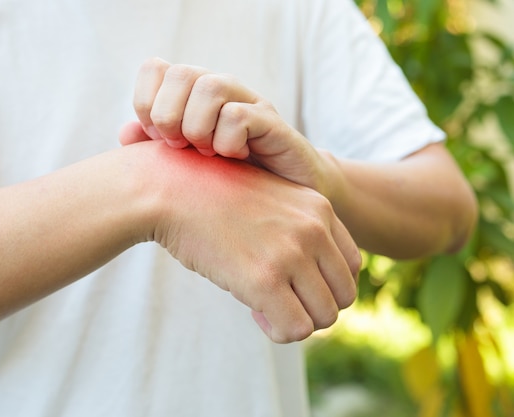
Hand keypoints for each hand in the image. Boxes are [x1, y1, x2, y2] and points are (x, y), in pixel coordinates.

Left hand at [120, 57, 340, 197]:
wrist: (284, 197)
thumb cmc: (229, 179)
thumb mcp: (186, 166)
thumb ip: (155, 148)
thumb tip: (126, 132)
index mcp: (193, 96)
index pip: (156, 69)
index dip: (147, 102)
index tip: (156, 138)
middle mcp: (220, 91)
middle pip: (181, 73)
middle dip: (169, 116)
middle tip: (179, 147)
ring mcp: (248, 103)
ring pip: (210, 87)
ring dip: (198, 127)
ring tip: (206, 154)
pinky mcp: (273, 123)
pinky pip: (239, 116)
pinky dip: (227, 142)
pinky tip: (234, 159)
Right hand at [147, 142, 360, 342]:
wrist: (170, 188)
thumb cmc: (211, 196)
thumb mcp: (269, 201)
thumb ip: (296, 230)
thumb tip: (307, 278)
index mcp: (319, 207)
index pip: (353, 265)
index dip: (325, 283)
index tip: (294, 282)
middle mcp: (313, 229)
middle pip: (344, 294)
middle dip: (314, 306)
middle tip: (281, 300)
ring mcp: (291, 254)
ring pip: (325, 317)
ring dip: (297, 320)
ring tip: (265, 305)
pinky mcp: (264, 279)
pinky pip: (296, 329)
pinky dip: (279, 330)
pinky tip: (254, 310)